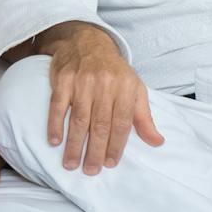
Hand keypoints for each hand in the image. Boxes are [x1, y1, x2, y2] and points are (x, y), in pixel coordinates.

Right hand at [36, 21, 162, 174]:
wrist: (87, 41)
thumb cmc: (113, 71)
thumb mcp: (135, 89)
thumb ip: (144, 117)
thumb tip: (157, 142)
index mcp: (124, 88)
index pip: (121, 123)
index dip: (116, 145)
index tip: (110, 164)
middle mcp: (104, 85)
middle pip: (99, 124)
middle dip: (94, 151)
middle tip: (90, 171)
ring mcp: (81, 81)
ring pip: (78, 118)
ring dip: (74, 144)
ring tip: (71, 164)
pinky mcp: (62, 79)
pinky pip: (57, 104)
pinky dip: (55, 124)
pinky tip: (54, 140)